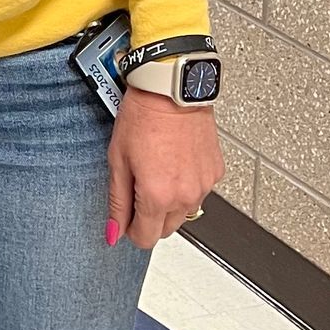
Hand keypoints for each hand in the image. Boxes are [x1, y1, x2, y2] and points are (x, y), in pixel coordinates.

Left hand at [105, 90, 223, 250]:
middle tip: (139, 186)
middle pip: (165, 230)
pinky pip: (199, 192)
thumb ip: (118, 202)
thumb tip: (114, 232)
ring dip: (169, 202)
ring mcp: (204, 185)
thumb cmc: (143, 117)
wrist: (172, 90)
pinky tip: (175, 163)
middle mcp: (185, 195)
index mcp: (158, 196)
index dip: (131, 229)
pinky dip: (186, 185)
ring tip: (157, 170)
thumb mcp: (118, 160)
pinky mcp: (215, 173)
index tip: (126, 215)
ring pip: (184, 213)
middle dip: (149, 217)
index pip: (145, 238)